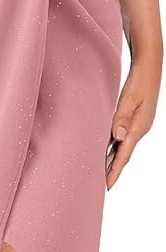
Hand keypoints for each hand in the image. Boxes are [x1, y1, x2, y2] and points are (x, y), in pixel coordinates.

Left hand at [105, 49, 161, 188]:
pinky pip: (123, 137)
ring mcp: (139, 125)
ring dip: (113, 159)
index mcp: (139, 127)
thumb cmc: (139, 80)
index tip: (107, 185)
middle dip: (113, 169)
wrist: (150, 66)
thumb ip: (121, 118)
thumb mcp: (128, 99)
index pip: (124, 155)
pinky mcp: (135, 119)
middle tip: (101, 185)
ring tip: (102, 172)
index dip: (114, 171)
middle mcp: (140, 129)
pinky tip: (107, 150)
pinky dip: (115, 146)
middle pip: (124, 154)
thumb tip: (118, 137)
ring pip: (123, 147)